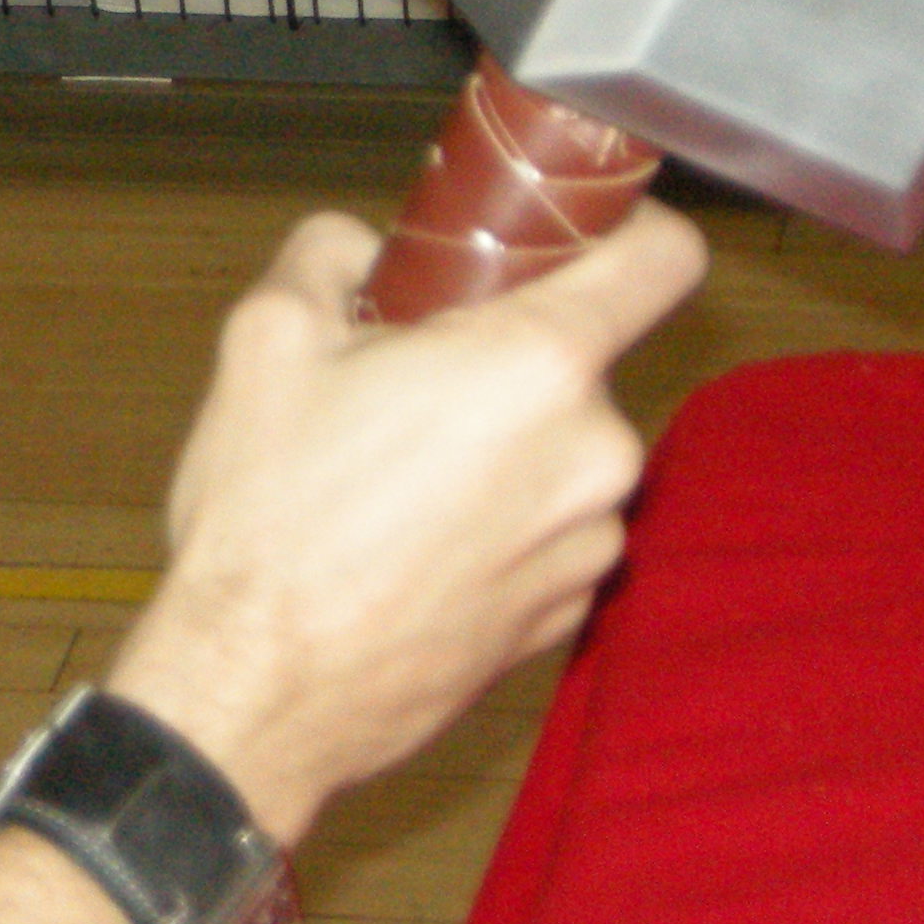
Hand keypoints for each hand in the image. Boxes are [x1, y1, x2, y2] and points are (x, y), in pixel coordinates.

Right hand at [99, 201, 705, 846]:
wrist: (259, 694)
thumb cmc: (270, 518)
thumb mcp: (268, 337)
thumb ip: (330, 255)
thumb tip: (363, 250)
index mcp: (538, 365)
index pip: (665, 258)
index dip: (630, 228)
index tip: (579, 235)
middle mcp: (592, 455)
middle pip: (586, 363)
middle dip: (509, 358)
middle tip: (414, 376)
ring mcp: (588, 547)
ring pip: (564, 454)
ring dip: (505, 449)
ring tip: (399, 477)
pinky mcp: (565, 619)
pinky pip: (551, 534)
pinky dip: (501, 527)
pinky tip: (413, 548)